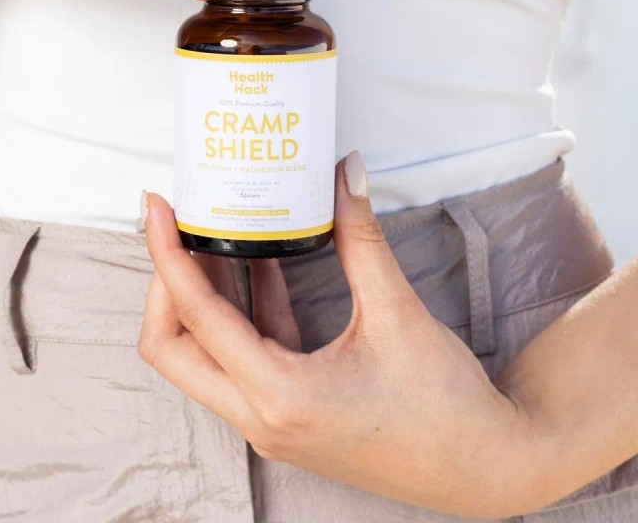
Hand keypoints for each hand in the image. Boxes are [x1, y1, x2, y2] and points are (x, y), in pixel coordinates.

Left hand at [139, 152, 537, 518]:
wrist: (483, 468)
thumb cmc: (445, 406)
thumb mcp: (398, 313)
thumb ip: (362, 238)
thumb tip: (344, 173)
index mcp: (280, 396)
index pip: (197, 318)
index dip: (167, 255)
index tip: (157, 209)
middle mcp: (260, 417)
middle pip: (172, 347)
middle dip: (164, 283)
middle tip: (179, 226)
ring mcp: (268, 421)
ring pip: (201, 354)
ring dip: (199, 295)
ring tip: (210, 234)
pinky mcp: (284, 412)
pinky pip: (242, 356)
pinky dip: (239, 310)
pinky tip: (256, 262)